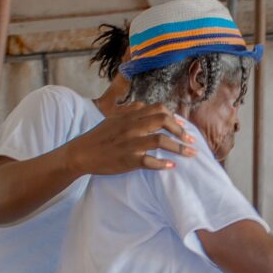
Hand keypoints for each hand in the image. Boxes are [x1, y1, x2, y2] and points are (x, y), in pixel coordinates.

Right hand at [64, 102, 196, 175]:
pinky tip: (171, 166)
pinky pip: (150, 161)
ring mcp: (131, 143)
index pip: (159, 109)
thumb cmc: (99, 136)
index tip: (183, 126)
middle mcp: (132, 127)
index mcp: (130, 116)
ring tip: (190, 153)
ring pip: (161, 141)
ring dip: (180, 148)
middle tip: (191, 140)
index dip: (174, 117)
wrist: (82, 153)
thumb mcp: (114, 118)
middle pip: (164, 121)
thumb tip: (148, 106)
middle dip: (181, 131)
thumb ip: (131, 110)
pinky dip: (163, 164)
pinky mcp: (128, 160)